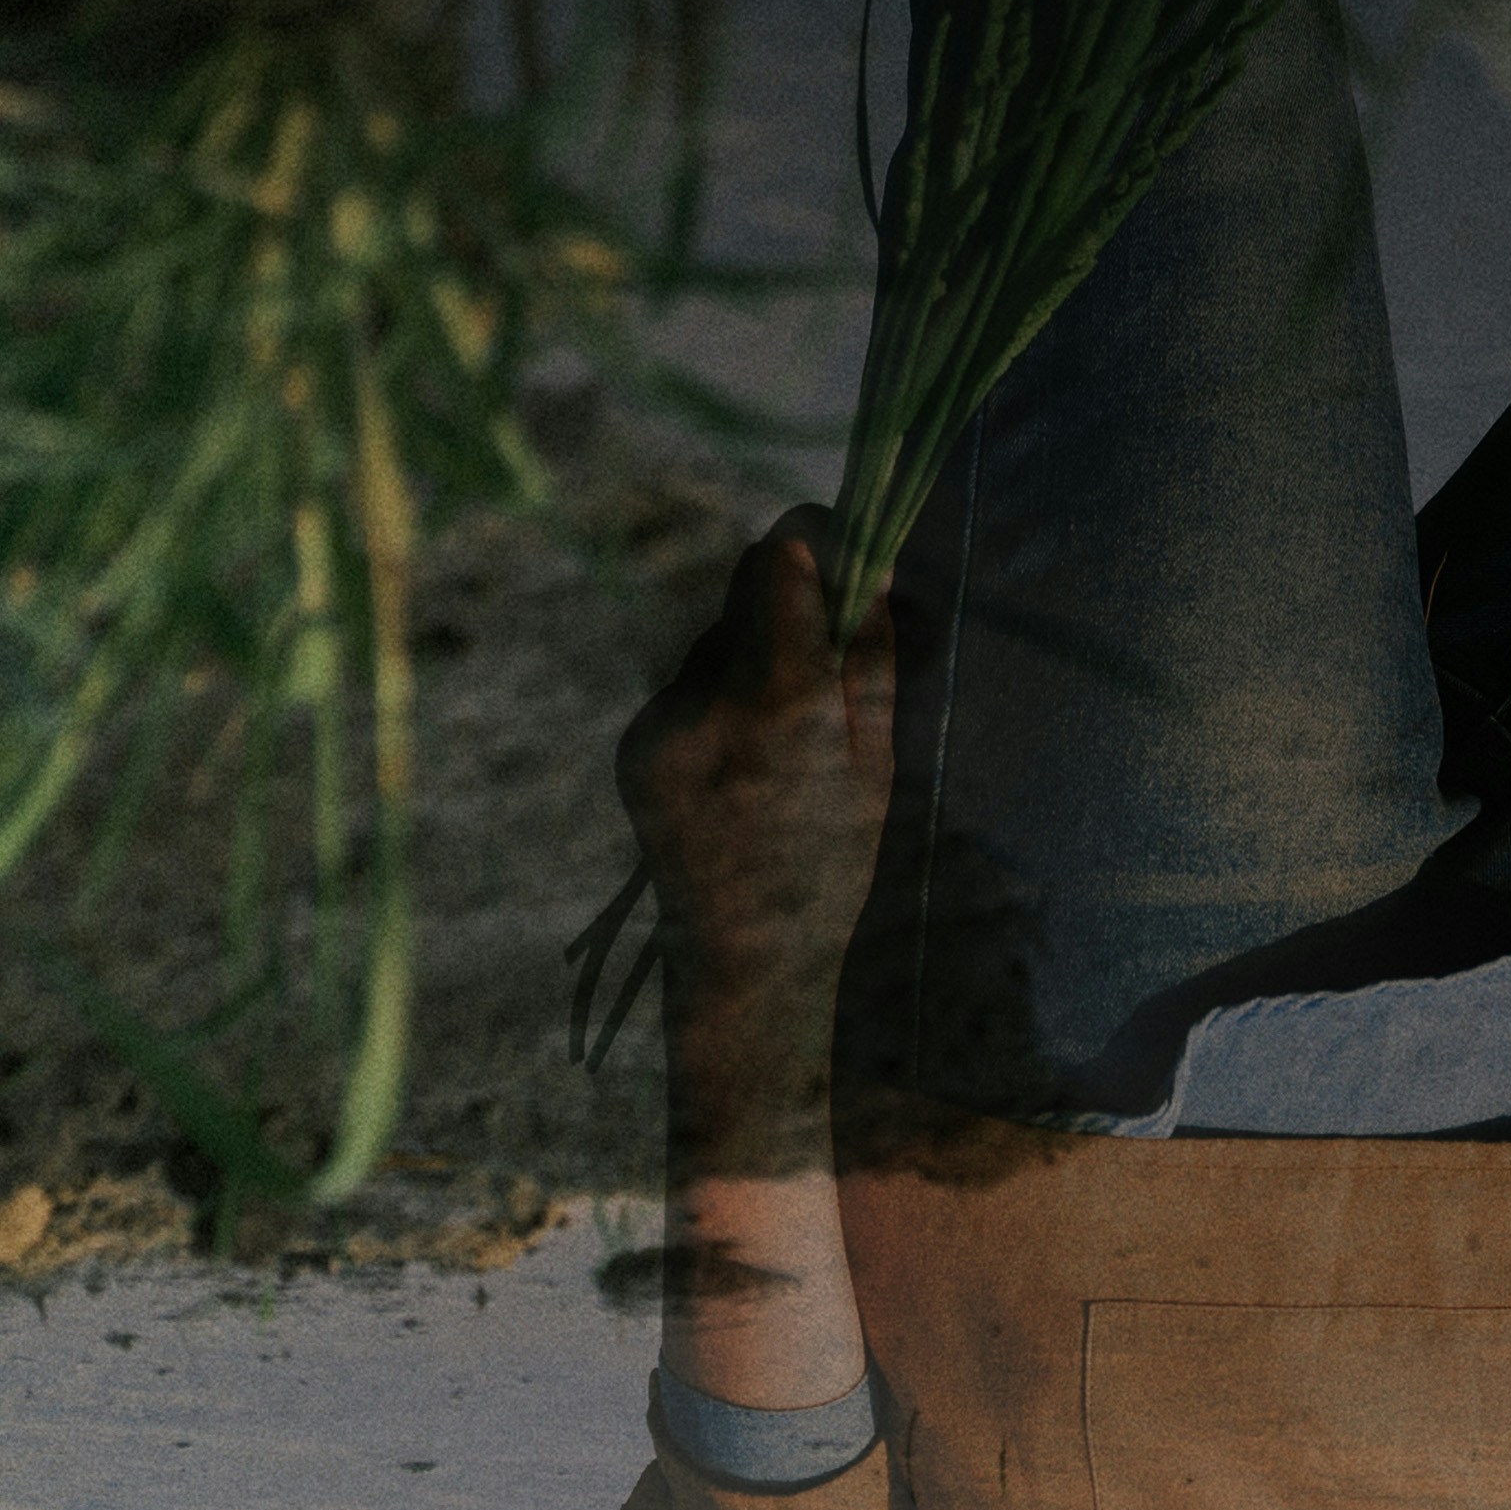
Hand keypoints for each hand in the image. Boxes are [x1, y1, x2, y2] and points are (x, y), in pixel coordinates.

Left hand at [618, 514, 893, 1150]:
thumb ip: (868, 655)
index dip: (814, 541)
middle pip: (745, 594)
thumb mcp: (877, 762)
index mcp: (777, 709)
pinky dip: (719, 706)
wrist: (742, 968)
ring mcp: (659, 725)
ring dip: (752, 663)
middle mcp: (705, 704)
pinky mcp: (634, 745)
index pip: (780, 563)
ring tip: (783, 746)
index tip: (840, 543)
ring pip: (714, 643)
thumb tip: (868, 559)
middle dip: (789, 604)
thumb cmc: (830, 869)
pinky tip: (740, 771)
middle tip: (829, 653)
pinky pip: (686, 690)